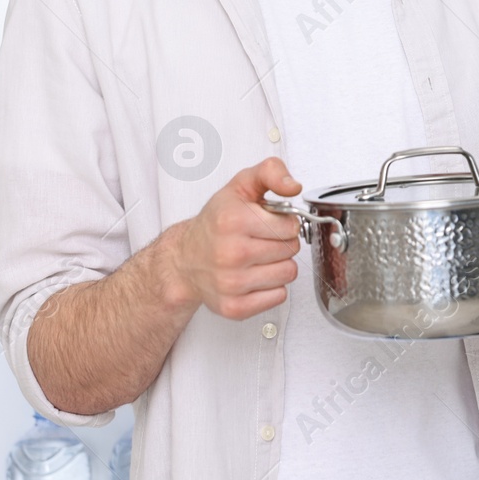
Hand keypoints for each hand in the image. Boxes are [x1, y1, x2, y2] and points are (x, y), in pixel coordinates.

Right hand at [168, 157, 302, 319]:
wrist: (185, 257)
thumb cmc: (216, 222)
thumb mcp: (241, 186)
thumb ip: (271, 172)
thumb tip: (293, 186)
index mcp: (232, 221)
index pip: (291, 226)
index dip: (285, 222)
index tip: (270, 221)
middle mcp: (230, 253)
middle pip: (291, 250)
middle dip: (282, 242)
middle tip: (261, 239)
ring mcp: (230, 284)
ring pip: (288, 274)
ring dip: (278, 264)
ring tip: (258, 257)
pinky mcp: (233, 307)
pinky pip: (278, 297)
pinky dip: (271, 287)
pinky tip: (254, 276)